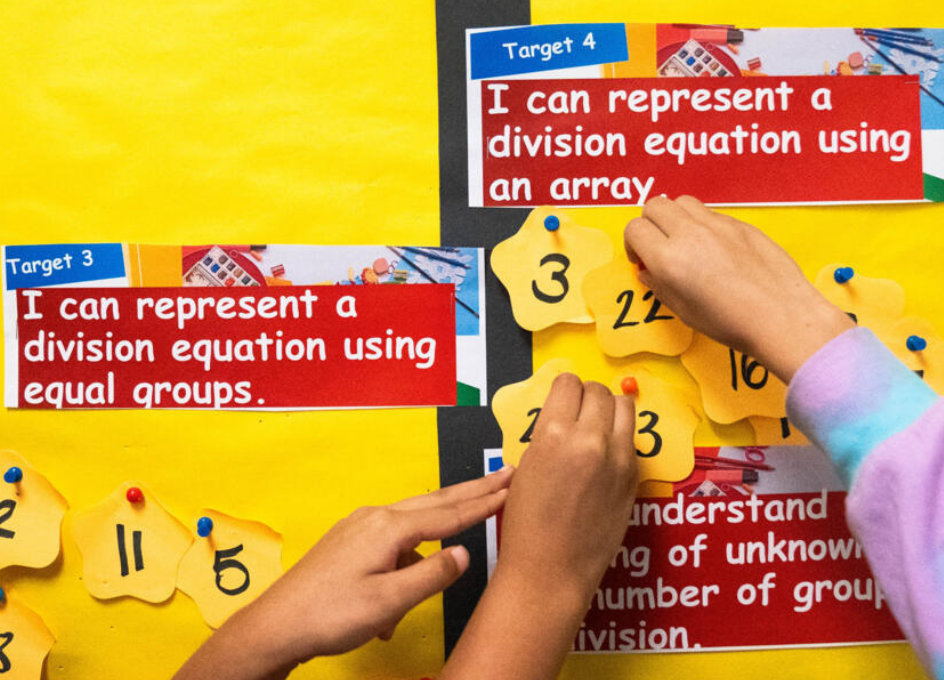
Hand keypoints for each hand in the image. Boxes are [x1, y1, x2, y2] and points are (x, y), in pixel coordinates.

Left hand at [175, 468, 512, 679]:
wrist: (277, 624)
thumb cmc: (330, 615)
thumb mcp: (389, 602)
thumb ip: (431, 576)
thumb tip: (464, 554)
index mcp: (388, 529)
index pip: (448, 514)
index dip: (482, 502)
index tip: (510, 486)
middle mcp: (375, 518)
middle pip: (434, 503)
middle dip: (471, 491)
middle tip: (503, 475)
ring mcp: (360, 528)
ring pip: (413, 523)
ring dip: (441, 528)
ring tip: (468, 522)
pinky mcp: (350, 542)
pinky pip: (393, 541)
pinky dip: (410, 557)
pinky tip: (405, 588)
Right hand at [442, 375, 637, 679]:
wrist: (550, 570)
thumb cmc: (527, 524)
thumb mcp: (526, 467)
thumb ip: (548, 435)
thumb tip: (564, 414)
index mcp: (553, 433)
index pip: (568, 383)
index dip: (563, 389)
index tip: (562, 398)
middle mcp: (589, 439)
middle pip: (598, 391)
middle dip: (587, 396)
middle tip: (579, 411)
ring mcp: (617, 458)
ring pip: (624, 406)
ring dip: (610, 410)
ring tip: (598, 426)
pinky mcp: (634, 476)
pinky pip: (632, 438)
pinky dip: (620, 437)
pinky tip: (607, 454)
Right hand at [624, 196, 853, 380]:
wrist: (781, 316)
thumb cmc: (731, 322)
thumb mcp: (683, 311)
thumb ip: (660, 286)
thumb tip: (649, 273)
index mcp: (668, 259)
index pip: (634, 229)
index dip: (633, 244)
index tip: (642, 260)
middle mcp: (689, 234)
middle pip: (655, 206)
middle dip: (650, 224)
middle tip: (658, 247)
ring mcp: (717, 225)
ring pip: (682, 202)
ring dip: (675, 217)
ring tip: (685, 243)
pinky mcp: (740, 224)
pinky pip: (710, 213)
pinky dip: (702, 224)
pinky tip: (714, 250)